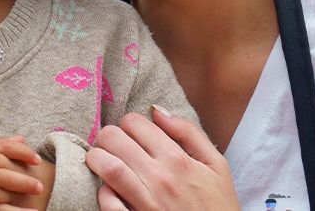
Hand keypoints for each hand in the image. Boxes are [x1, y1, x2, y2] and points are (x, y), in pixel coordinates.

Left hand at [86, 106, 238, 210]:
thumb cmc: (217, 205)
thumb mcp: (216, 165)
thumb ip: (189, 133)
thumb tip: (157, 111)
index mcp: (177, 159)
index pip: (134, 123)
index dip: (128, 124)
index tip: (132, 134)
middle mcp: (159, 177)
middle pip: (113, 139)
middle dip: (108, 136)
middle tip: (113, 145)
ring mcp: (146, 202)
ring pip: (107, 167)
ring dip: (97, 158)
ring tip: (101, 161)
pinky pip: (109, 203)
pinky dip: (103, 193)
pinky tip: (108, 190)